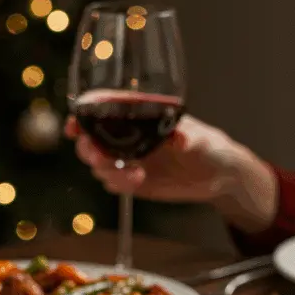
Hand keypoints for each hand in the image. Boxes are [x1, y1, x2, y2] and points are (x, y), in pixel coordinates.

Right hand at [65, 113, 278, 233]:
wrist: (219, 176)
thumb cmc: (211, 146)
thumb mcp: (201, 139)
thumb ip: (187, 137)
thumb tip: (178, 138)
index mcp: (139, 115)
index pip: (102, 111)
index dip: (83, 117)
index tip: (76, 126)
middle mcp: (129, 136)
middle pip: (90, 140)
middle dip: (89, 149)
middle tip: (101, 158)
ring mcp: (128, 159)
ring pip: (98, 164)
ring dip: (106, 170)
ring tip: (133, 173)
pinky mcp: (133, 181)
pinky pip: (112, 183)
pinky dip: (118, 184)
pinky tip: (139, 181)